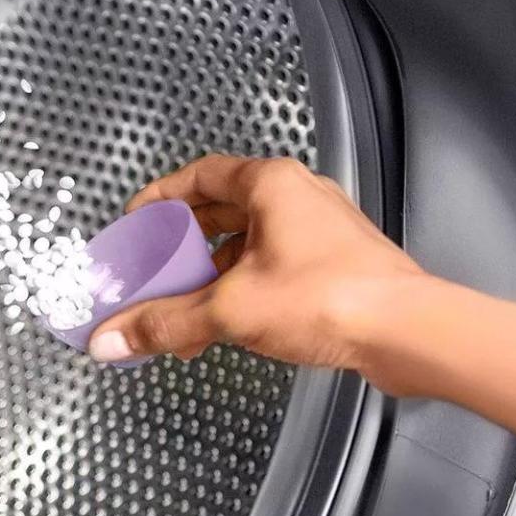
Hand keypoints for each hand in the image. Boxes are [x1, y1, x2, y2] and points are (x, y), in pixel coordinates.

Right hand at [88, 154, 424, 379]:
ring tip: (184, 315)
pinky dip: (245, 292)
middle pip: (223, 212)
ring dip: (214, 278)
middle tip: (153, 274)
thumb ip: (167, 322)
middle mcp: (298, 198)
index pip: (200, 176)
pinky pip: (275, 269)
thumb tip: (109, 339)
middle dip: (184, 247)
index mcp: (271, 184)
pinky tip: (228, 329)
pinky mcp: (336, 266)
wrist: (406, 332)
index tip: (135, 224)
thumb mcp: (232, 309)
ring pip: (250, 246)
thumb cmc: (326, 298)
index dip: (160, 197)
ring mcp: (321, 232)